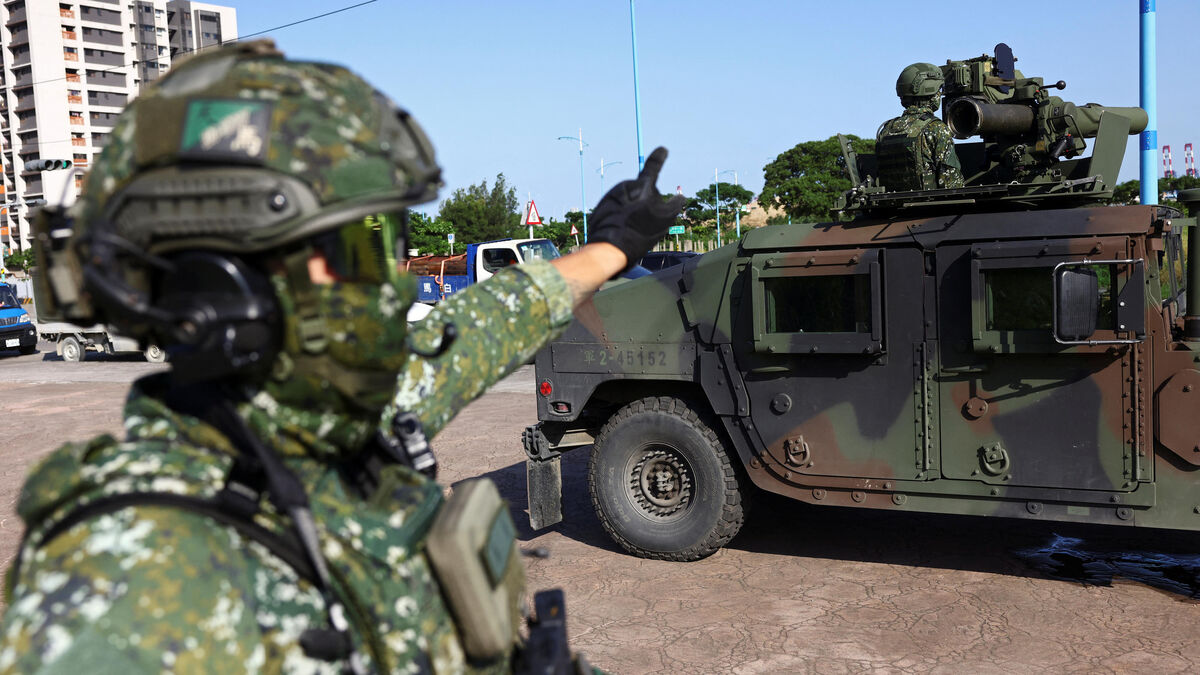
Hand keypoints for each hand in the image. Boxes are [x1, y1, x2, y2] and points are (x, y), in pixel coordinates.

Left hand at [587, 147, 685, 271]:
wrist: (609, 248)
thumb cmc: (639, 233)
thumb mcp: (665, 219)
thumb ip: (675, 205)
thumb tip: (680, 197)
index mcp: (641, 185)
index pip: (653, 167)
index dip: (659, 158)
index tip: (663, 150)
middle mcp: (624, 186)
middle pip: (641, 193)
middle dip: (645, 204)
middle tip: (645, 223)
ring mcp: (610, 196)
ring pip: (628, 202)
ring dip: (632, 212)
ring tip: (632, 229)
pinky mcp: (601, 207)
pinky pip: (616, 210)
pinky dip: (620, 218)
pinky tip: (622, 231)